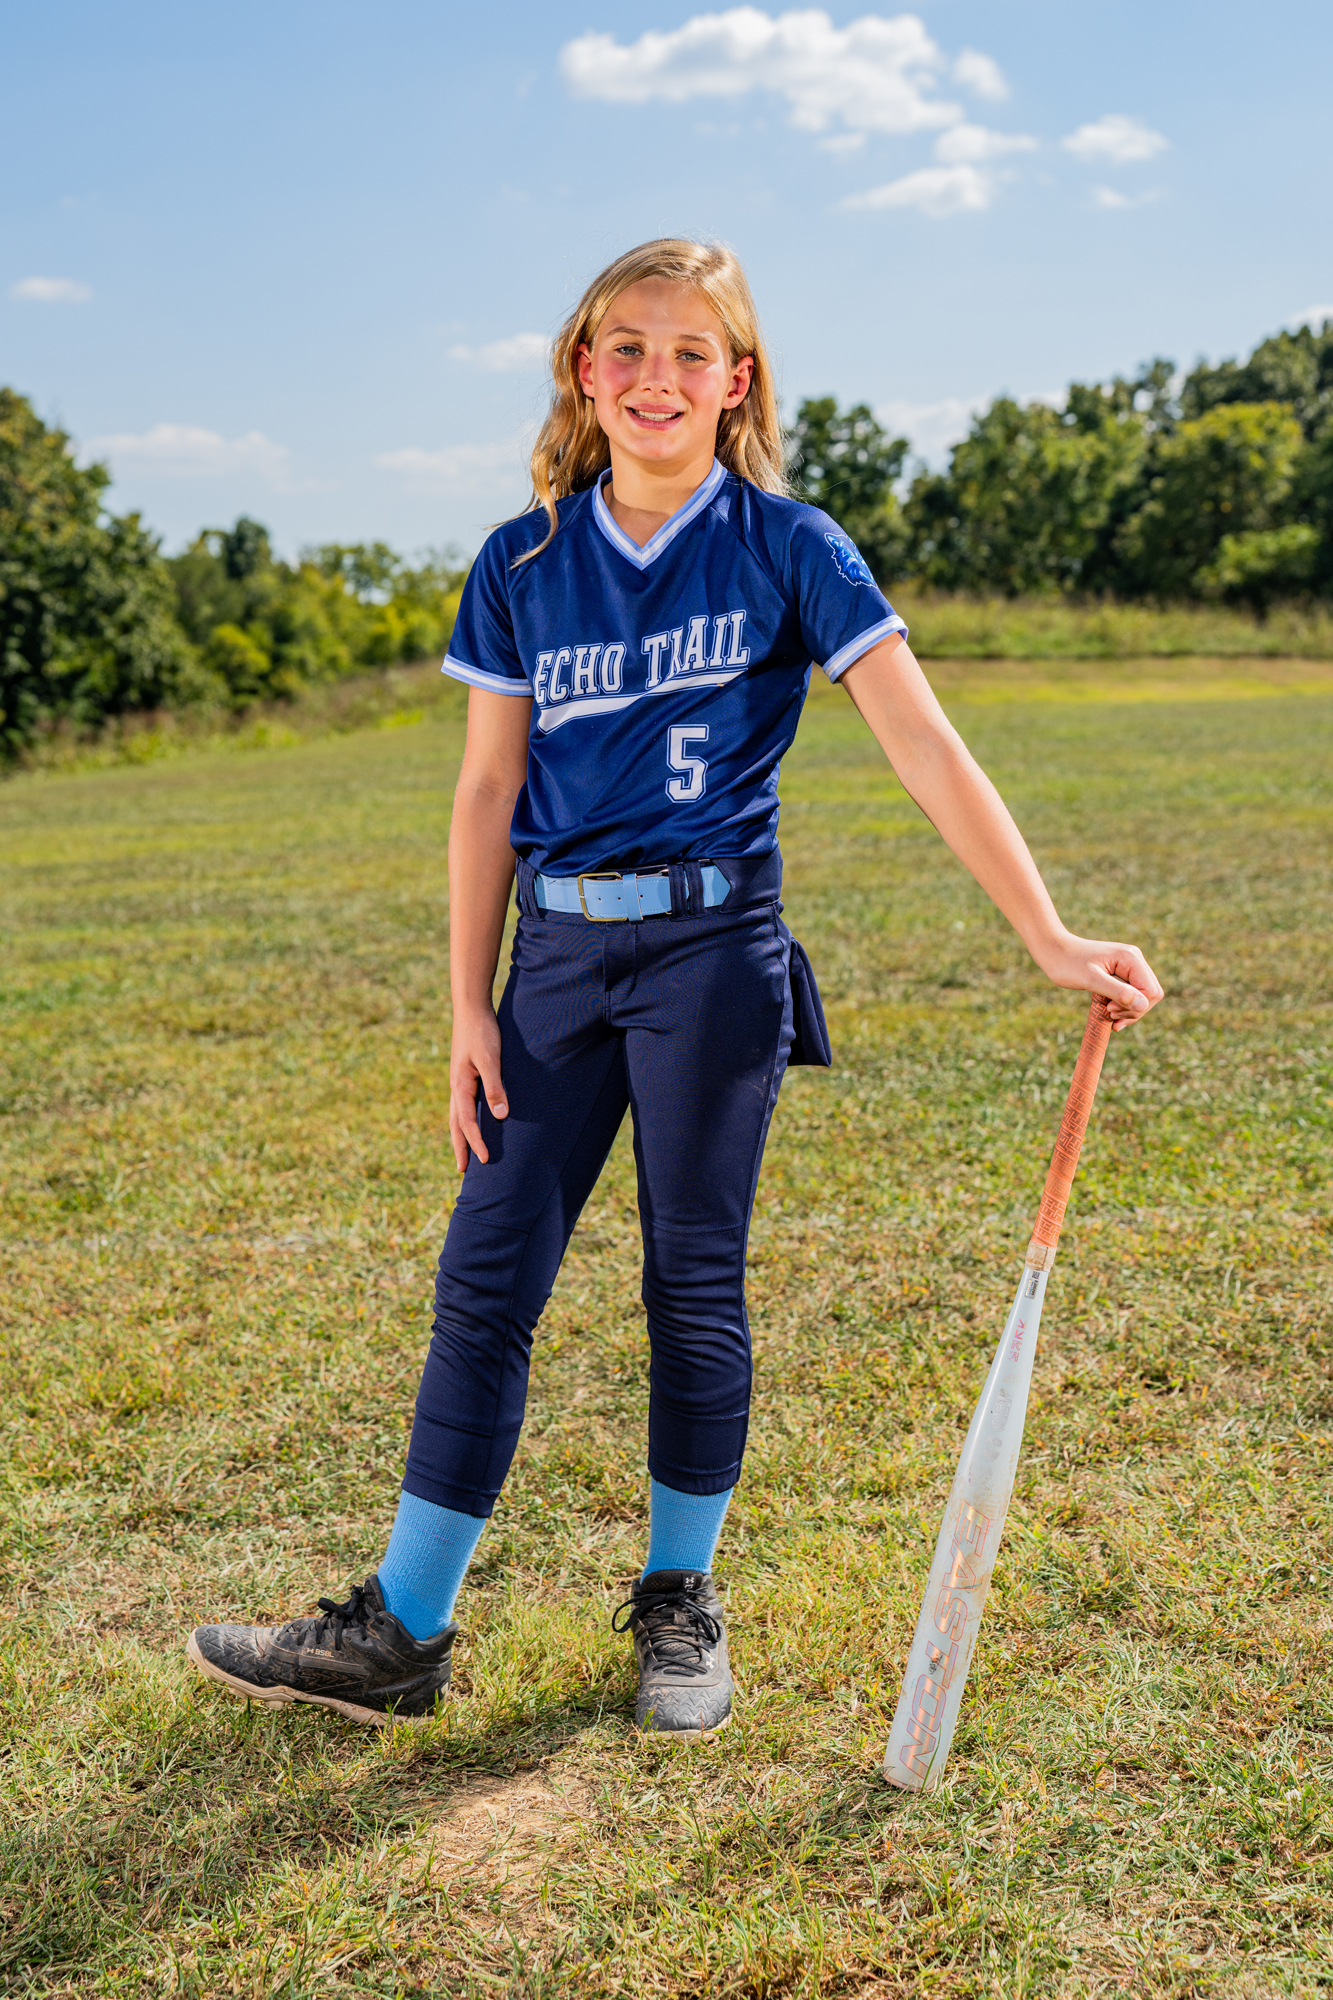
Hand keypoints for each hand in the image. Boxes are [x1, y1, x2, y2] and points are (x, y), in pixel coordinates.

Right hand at [449, 1004, 508, 1170]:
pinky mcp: (465, 1074)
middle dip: (460, 1147)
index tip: (485, 1160)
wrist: (471, 1008)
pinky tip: (473, 1121)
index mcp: (460, 1086)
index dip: (476, 1143)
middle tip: (463, 1170)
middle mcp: (456, 1087)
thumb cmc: (482, 1032)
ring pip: (457, 1115)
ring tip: (464, 1152)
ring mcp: (458, 1081)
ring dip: (460, 1135)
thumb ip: (495, 1087)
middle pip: (455, 1124)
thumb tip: (501, 1116)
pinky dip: (465, 1119)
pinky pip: (463, 1104)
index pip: (467, 1123)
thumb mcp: (491, 1060)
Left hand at [1034, 931, 1163, 1030]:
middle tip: (1109, 1013)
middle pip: (1151, 995)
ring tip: (1108, 1014)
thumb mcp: (1090, 979)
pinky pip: (1131, 994)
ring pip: (1143, 997)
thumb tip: (1143, 1005)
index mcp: (1131, 958)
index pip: (1152, 991)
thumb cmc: (1067, 963)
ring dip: (1128, 1011)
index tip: (1111, 1008)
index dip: (1136, 1006)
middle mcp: (1135, 960)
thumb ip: (1117, 991)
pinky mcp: (1121, 973)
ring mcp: (1129, 966)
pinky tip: (1110, 1015)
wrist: (1053, 950)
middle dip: (1133, 1010)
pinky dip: (1123, 1007)